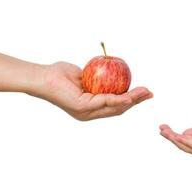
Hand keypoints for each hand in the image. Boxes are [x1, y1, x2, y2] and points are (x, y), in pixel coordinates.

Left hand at [34, 62, 152, 120]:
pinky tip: (129, 95)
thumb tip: (111, 73)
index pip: (114, 106)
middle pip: (118, 109)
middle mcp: (90, 114)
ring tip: (144, 93)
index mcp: (91, 108)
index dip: (130, 101)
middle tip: (149, 94)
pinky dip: (119, 99)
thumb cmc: (60, 75)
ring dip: (132, 101)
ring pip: (114, 108)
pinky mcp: (82, 108)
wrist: (42, 77)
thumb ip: (97, 79)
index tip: (143, 93)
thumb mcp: (84, 76)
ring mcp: (86, 113)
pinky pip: (105, 102)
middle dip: (136, 102)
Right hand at [159, 118, 191, 157]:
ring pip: (186, 146)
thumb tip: (183, 132)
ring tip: (164, 131)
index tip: (163, 127)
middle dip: (170, 137)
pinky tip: (177, 136)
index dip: (173, 135)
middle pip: (182, 145)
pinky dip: (185, 141)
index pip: (184, 141)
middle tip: (161, 129)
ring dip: (174, 139)